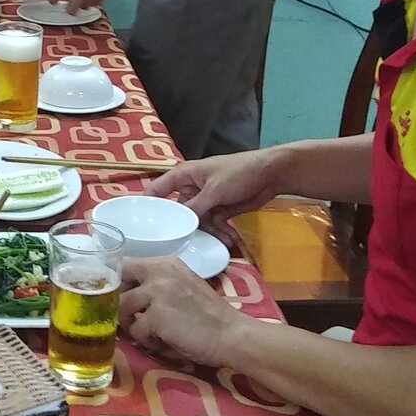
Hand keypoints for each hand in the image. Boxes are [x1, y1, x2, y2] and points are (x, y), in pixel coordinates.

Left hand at [118, 255, 249, 368]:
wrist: (231, 334)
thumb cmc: (209, 315)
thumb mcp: (183, 286)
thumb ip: (158, 284)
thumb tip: (128, 293)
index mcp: (166, 263)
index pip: (126, 264)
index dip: (118, 282)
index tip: (120, 297)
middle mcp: (159, 272)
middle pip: (117, 281)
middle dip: (117, 300)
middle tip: (127, 316)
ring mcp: (157, 292)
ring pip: (121, 307)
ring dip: (130, 323)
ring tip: (146, 332)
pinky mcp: (157, 316)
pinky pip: (135, 330)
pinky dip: (144, 340)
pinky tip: (159, 341)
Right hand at [145, 149, 283, 249]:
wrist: (271, 174)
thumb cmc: (238, 172)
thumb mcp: (214, 190)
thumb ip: (195, 208)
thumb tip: (178, 224)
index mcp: (183, 176)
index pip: (157, 190)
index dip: (149, 206)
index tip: (144, 227)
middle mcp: (191, 188)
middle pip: (180, 212)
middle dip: (187, 227)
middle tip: (190, 243)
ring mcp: (206, 200)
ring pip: (199, 222)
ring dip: (211, 232)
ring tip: (224, 240)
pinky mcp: (220, 209)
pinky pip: (214, 224)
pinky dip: (222, 232)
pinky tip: (231, 239)